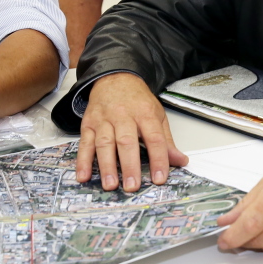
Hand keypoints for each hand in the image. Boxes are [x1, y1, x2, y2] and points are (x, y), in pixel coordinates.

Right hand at [75, 73, 187, 191]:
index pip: (154, 138)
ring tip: (110, 185)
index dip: (158, 159)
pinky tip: (84, 176)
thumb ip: (166, 140)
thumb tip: (180, 161)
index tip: (159, 178)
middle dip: (129, 165)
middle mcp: (123, 115)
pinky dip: (82, 161)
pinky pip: (84, 143)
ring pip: (104, 143)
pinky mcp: (88, 123)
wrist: (115, 77)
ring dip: (106, 166)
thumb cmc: (137, 100)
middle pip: (126, 142)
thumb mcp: (157, 115)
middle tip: (132, 186)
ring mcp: (103, 119)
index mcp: (144, 113)